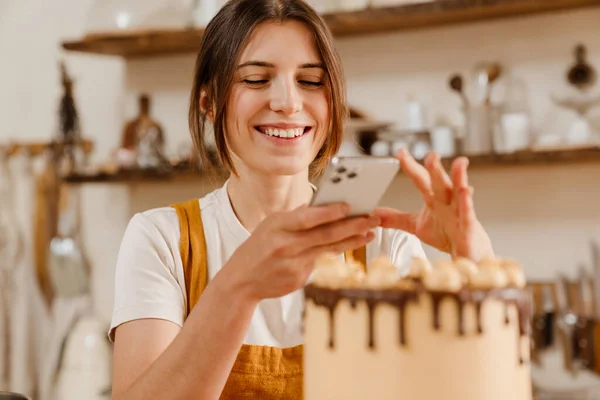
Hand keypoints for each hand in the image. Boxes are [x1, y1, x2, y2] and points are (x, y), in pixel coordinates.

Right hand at [222, 203, 379, 300]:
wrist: (241, 280)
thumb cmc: (260, 246)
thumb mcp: (271, 226)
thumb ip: (297, 217)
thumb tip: (323, 205)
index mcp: (278, 226)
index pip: (308, 218)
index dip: (330, 212)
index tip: (351, 205)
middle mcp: (286, 245)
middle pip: (325, 234)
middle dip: (353, 225)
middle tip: (374, 218)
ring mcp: (293, 264)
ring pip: (329, 249)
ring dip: (352, 240)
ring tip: (370, 233)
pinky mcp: (299, 279)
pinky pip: (319, 263)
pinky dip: (332, 253)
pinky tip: (348, 246)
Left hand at [374, 149, 493, 261]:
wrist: (467, 253)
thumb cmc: (446, 235)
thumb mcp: (416, 225)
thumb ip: (396, 218)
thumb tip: (374, 215)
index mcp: (433, 199)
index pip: (420, 179)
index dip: (410, 166)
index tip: (400, 152)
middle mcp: (447, 201)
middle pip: (439, 182)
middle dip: (435, 168)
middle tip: (431, 154)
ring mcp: (459, 211)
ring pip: (459, 191)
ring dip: (459, 177)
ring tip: (460, 162)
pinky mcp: (469, 225)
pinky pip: (468, 213)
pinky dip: (467, 203)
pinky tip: (467, 191)